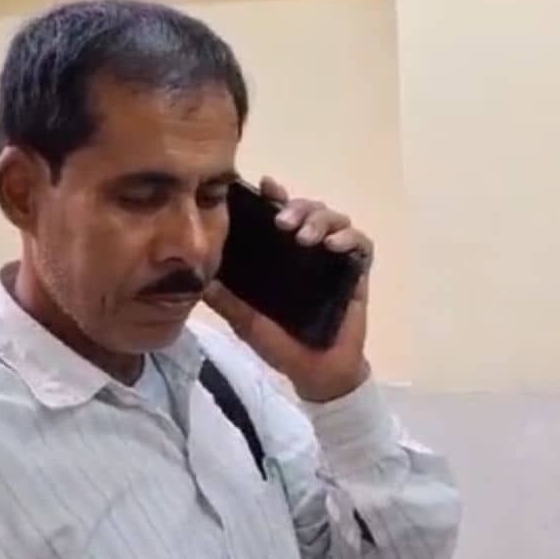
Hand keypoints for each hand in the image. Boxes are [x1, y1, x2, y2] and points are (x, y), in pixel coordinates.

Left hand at [204, 176, 372, 401]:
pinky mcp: (357, 272)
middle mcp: (307, 251)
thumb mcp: (247, 322)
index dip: (273, 195)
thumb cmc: (281, 346)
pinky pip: (361, 243)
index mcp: (280, 255)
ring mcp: (333, 259)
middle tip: (282, 221)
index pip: (278, 214)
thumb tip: (199, 278)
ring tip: (305, 238)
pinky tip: (333, 247)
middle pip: (308, 208)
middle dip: (296, 206)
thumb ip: (226, 301)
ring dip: (320, 219)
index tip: (265, 185)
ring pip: (334, 218)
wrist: (317, 373)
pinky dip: (349, 237)